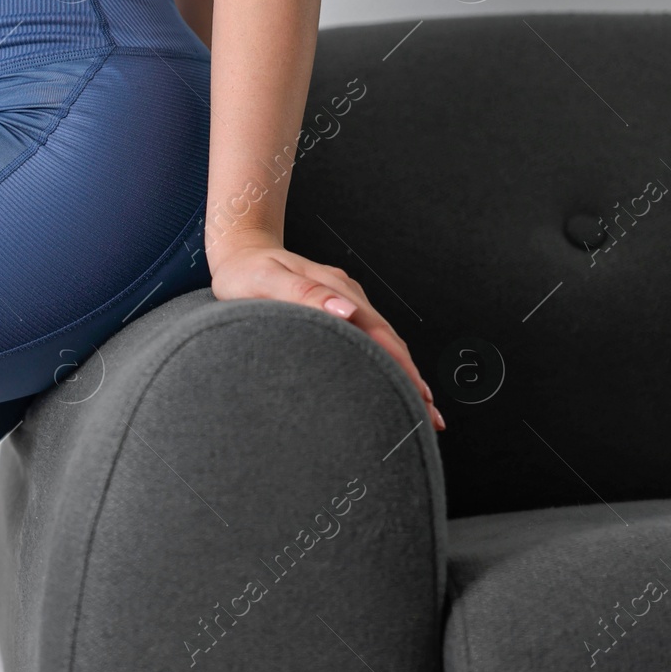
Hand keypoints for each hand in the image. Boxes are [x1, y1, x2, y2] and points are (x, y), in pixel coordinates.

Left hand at [208, 233, 444, 430]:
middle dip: (413, 380)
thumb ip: (303, 294)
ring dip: (404, 374)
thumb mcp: (266, 280)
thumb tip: (347, 312)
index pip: (379, 335)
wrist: (240, 251)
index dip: (401, 368)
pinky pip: (370, 338)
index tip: (418, 397)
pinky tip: (391, 381)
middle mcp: (348, 294)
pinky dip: (386, 362)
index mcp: (335, 289)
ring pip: (384, 341)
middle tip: (430, 420)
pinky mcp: (339, 308)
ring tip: (422, 410)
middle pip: (390, 341)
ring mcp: (346, 300)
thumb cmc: (245, 271)